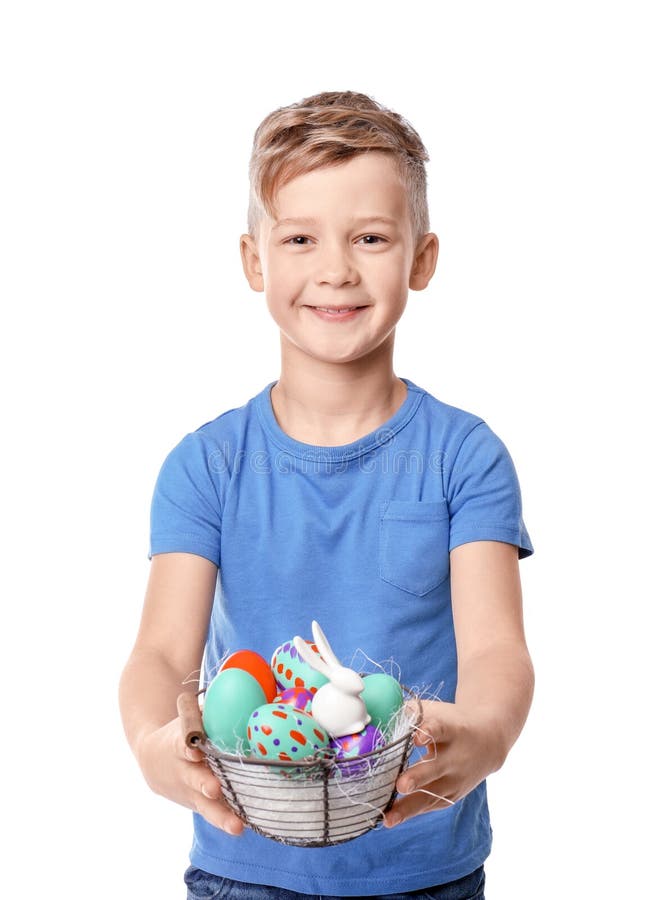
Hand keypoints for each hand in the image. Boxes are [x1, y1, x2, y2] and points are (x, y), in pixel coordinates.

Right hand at [136, 716, 244, 835]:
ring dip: (220, 815)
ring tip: (236, 826)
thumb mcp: (187, 716)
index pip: (182, 742)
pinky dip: (225, 820)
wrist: (153, 758)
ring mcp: (189, 791)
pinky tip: (241, 828)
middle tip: (214, 788)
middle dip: (204, 783)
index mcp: (179, 743)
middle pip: (193, 778)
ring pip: (205, 805)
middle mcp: (183, 770)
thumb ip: (208, 708)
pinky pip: (212, 813)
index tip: (194, 749)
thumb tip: (240, 690)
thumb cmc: (182, 731)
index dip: (188, 746)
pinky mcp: (197, 804)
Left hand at [385, 699, 504, 827]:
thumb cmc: (451, 722)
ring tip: (388, 818)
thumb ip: (411, 713)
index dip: (430, 732)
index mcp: (452, 730)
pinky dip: (410, 812)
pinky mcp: (452, 796)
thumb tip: (378, 714)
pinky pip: (429, 805)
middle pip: (436, 768)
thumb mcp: (437, 711)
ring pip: (431, 795)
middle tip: (400, 785)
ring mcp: (456, 780)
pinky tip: (391, 819)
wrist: (488, 743)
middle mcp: (456, 757)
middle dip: (418, 778)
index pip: (441, 729)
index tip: (418, 736)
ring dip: (409, 807)